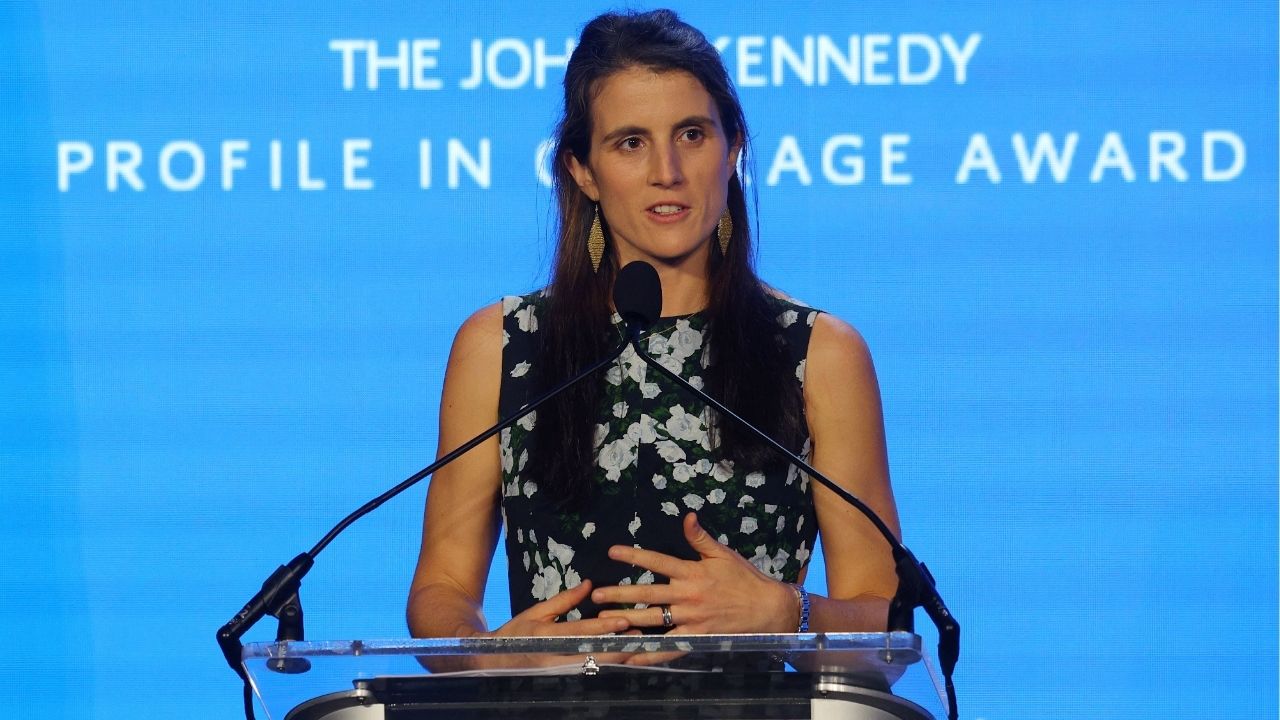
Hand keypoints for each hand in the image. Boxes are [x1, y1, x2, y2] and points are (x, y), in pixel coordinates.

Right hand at [468, 580, 634, 668]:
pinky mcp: (559, 682)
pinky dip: (603, 670)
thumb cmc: (516, 633)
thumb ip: (564, 600)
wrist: (491, 662)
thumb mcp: (537, 612)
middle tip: (638, 640)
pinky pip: (585, 676)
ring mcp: (556, 674)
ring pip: (591, 669)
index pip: (579, 632)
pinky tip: (620, 664)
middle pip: (590, 655)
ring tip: (634, 652)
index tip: (624, 621)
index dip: (602, 627)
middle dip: (616, 648)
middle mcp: (552, 658)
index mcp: (545, 636)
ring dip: (614, 661)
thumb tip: (588, 584)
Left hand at [591, 513, 797, 662]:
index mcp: (692, 573)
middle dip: (620, 594)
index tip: (612, 552)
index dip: (634, 556)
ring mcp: (691, 619)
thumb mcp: (723, 554)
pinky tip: (631, 654)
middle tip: (596, 595)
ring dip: (627, 621)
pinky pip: (669, 647)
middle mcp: (688, 596)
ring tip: (603, 622)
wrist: (768, 610)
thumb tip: (688, 516)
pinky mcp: (696, 638)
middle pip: (648, 595)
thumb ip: (700, 538)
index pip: (657, 562)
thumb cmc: (744, 580)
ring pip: (653, 621)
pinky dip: (649, 652)